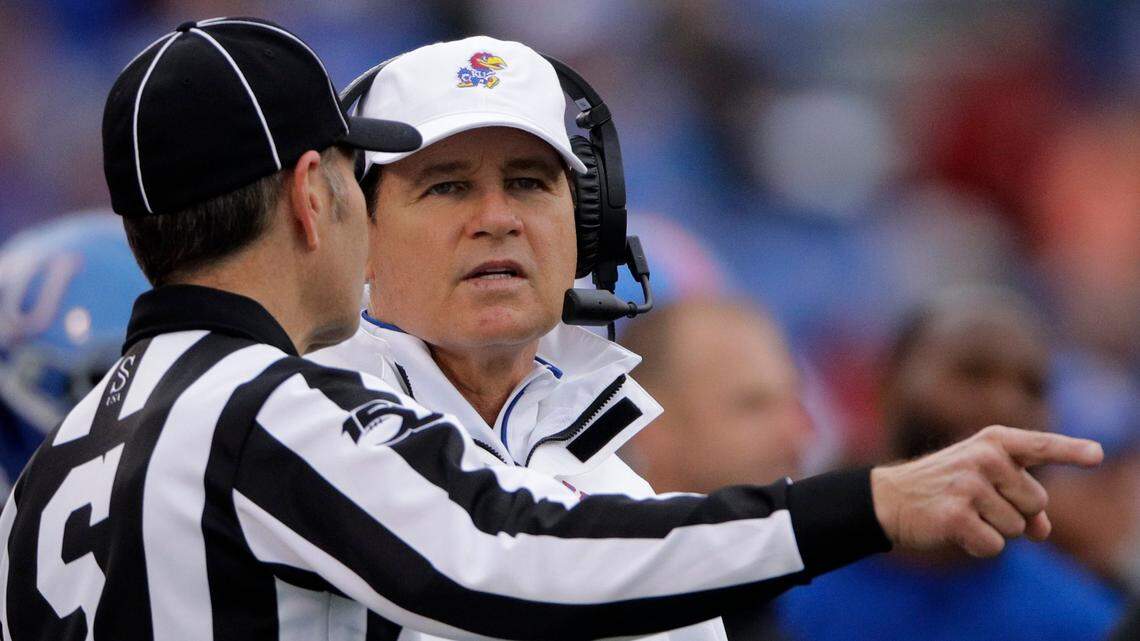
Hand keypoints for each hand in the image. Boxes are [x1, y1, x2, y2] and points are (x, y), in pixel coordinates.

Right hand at [871, 425, 1102, 557]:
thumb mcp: (984, 482)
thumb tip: (1043, 531)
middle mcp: (983, 457)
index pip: (1040, 445)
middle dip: (1015, 512)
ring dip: (995, 530)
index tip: (1097, 454)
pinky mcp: (954, 515)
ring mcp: (968, 486)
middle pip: (1037, 502)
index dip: (1071, 451)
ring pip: (1018, 528)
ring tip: (962, 512)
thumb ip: (1021, 498)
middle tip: (977, 501)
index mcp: (993, 441)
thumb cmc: (944, 486)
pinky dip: (979, 546)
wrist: (889, 498)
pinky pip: (995, 546)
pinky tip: (955, 530)